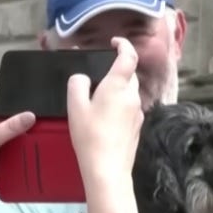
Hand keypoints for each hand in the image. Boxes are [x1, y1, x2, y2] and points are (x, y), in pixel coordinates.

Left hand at [0, 85, 35, 196]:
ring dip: (30, 128)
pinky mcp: (9, 152)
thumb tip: (31, 115)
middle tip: (46, 105)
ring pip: (21, 128)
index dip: (10, 86)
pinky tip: (46, 139)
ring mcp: (2, 138)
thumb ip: (10, 126)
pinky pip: (24, 145)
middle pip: (13, 110)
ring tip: (51, 121)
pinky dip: (32, 144)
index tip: (29, 83)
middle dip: (26, 109)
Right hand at [66, 36, 142, 181]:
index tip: (114, 42)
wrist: (108, 169)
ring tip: (98, 100)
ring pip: (130, 93)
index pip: (128, 56)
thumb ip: (78, 84)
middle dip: (117, 70)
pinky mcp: (137, 127)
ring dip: (118, 90)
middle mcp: (132, 97)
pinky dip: (119, 106)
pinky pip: (129, 109)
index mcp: (118, 86)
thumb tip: (82, 78)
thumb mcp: (75, 106)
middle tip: (99, 76)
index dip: (123, 45)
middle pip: (129, 75)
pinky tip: (105, 118)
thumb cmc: (90, 136)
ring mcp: (137, 113)